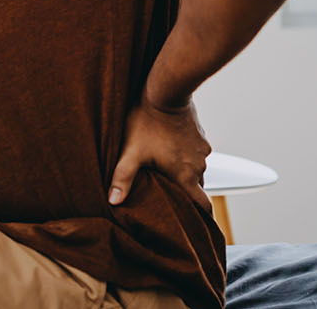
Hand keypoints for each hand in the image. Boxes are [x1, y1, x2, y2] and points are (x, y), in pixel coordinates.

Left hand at [108, 95, 211, 213]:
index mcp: (185, 175)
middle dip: (186, 196)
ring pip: (195, 170)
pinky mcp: (200, 136)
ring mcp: (202, 150)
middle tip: (171, 198)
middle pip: (197, 189)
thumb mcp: (131, 151)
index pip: (203, 205)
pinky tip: (170, 151)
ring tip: (166, 172)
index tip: (198, 225)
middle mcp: (199, 165)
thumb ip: (122, 178)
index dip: (201, 218)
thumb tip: (113, 201)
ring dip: (184, 173)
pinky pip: (195, 154)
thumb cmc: (147, 122)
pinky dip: (185, 157)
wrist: (166, 91)